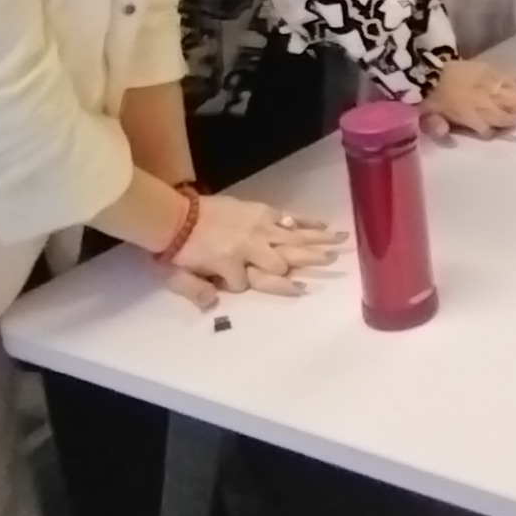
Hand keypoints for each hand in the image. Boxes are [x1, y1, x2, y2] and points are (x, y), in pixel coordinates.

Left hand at [169, 193, 344, 298]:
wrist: (173, 214)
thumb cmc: (176, 249)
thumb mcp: (178, 277)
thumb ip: (196, 292)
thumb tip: (213, 305)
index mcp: (230, 262)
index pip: (247, 284)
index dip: (241, 286)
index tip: (241, 287)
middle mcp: (250, 244)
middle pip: (283, 259)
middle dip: (306, 263)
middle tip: (334, 262)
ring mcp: (258, 226)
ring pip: (293, 236)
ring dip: (318, 239)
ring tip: (342, 240)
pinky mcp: (260, 211)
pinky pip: (287, 217)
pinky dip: (305, 220)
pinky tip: (323, 223)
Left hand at [424, 57, 515, 137]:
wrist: (425, 68)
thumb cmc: (426, 94)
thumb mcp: (427, 114)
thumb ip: (437, 127)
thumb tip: (444, 134)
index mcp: (470, 116)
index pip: (489, 129)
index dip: (495, 132)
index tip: (499, 133)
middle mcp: (485, 102)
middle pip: (510, 109)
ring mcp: (489, 85)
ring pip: (515, 92)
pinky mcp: (489, 70)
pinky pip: (510, 76)